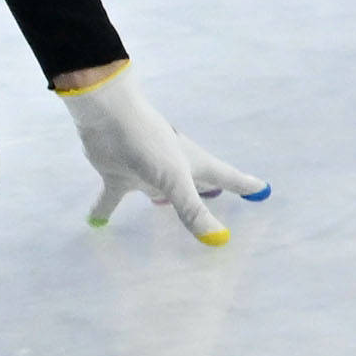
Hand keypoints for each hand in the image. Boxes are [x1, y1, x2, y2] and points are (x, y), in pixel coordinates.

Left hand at [56, 64, 265, 244]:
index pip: (226, 177)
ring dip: (160, 200)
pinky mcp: (117, 174)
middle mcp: (172, 168)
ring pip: (156, 191)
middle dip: (206, 191)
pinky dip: (104, 209)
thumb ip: (193, 209)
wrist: (107, 116)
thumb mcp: (174, 179)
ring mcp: (144, 171)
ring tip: (162, 207)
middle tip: (219, 194)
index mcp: (193, 164)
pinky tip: (94, 222)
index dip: (243, 184)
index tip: (261, 189)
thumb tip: (218, 239)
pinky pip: (111, 198)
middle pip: (194, 184)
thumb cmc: (148, 144)